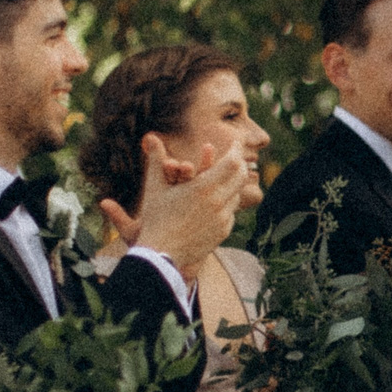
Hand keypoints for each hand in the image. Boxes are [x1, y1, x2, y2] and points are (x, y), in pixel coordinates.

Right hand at [128, 138, 241, 276]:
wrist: (161, 254)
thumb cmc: (155, 218)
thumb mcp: (155, 187)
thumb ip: (156, 160)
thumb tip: (150, 137)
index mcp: (203, 188)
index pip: (231, 163)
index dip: (235, 150)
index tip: (235, 142)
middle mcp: (218, 203)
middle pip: (240, 176)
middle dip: (238, 164)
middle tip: (233, 157)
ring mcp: (223, 219)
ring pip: (236, 195)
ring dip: (232, 184)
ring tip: (226, 177)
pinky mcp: (223, 232)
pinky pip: (231, 212)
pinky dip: (227, 203)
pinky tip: (219, 200)